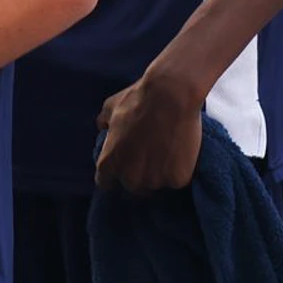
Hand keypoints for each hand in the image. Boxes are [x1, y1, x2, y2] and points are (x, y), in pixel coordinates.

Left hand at [94, 68, 203, 191]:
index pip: (105, 182)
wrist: (171, 95)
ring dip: (157, 174)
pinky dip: (177, 171)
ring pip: (154, 185)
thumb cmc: (138, 99)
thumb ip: (103, 123)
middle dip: (137, 174)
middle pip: (132, 186)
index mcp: (108, 162)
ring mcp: (154, 181)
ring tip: (164, 153)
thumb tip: (103, 129)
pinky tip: (179, 154)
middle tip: (147, 157)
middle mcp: (129, 177)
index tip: (121, 167)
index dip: (112, 175)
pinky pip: (175, 181)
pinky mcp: (177, 179)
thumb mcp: (110, 108)